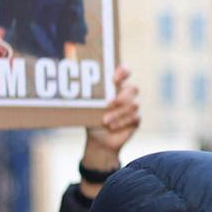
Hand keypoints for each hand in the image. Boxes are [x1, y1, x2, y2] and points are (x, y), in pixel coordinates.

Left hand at [81, 67, 140, 190]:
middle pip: (133, 88)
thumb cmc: (92, 117)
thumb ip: (86, 95)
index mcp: (116, 85)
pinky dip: (122, 122)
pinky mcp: (136, 119)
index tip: (114, 79)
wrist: (99, 139)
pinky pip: (134, 118)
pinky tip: (112, 126)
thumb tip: (74, 87)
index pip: (125, 71)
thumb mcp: (87, 106)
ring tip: (105, 120)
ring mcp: (133, 106)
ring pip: (133, 105)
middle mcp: (127, 93)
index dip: (123, 72)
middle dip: (122, 96)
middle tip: (109, 103)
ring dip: (118, 113)